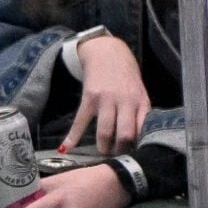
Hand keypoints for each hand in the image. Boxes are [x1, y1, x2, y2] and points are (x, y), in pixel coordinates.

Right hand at [64, 32, 151, 155]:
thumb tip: (139, 139)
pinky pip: (80, 121)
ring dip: (103, 147)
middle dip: (120, 150)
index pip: (142, 130)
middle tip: (116, 155)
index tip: (133, 153)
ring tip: (103, 150)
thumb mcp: (139, 92)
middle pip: (124, 134)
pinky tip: (66, 147)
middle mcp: (125, 100)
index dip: (138, 145)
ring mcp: (106, 99)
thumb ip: (140, 113)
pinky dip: (73, 136)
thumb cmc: (126, 75)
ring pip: (105, 132)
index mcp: (140, 101)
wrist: (107, 51)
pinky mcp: (89, 98)